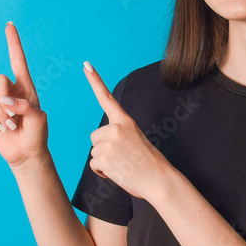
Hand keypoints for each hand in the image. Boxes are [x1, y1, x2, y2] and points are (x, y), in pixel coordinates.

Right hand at [0, 22, 49, 171]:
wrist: (26, 153)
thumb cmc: (37, 134)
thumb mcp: (38, 119)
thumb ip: (25, 106)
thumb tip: (4, 101)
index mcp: (25, 87)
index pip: (18, 60)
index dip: (13, 43)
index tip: (10, 25)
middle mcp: (9, 91)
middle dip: (3, 96)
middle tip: (13, 115)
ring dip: (0, 114)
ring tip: (11, 126)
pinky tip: (3, 129)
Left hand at [83, 61, 171, 200]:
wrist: (159, 180)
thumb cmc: (150, 164)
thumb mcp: (136, 140)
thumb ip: (119, 136)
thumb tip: (102, 145)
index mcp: (125, 122)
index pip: (107, 98)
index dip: (95, 81)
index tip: (86, 65)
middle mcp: (116, 128)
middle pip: (95, 137)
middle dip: (104, 148)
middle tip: (123, 157)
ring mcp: (109, 142)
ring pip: (94, 152)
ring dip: (105, 161)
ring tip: (123, 166)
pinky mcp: (103, 158)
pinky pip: (94, 165)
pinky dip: (103, 172)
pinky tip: (118, 173)